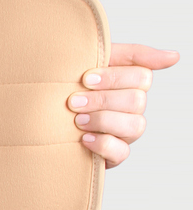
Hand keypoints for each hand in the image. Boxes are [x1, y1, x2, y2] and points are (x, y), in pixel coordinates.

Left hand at [69, 44, 179, 167]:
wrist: (35, 118)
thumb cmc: (65, 86)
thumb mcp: (90, 61)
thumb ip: (131, 55)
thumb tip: (174, 56)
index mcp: (128, 83)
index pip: (142, 76)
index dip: (114, 77)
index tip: (85, 78)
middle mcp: (131, 108)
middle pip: (137, 100)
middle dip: (102, 99)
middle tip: (73, 101)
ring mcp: (124, 132)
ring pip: (135, 125)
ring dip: (102, 120)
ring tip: (76, 120)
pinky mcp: (113, 154)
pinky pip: (122, 152)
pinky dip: (102, 144)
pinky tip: (82, 139)